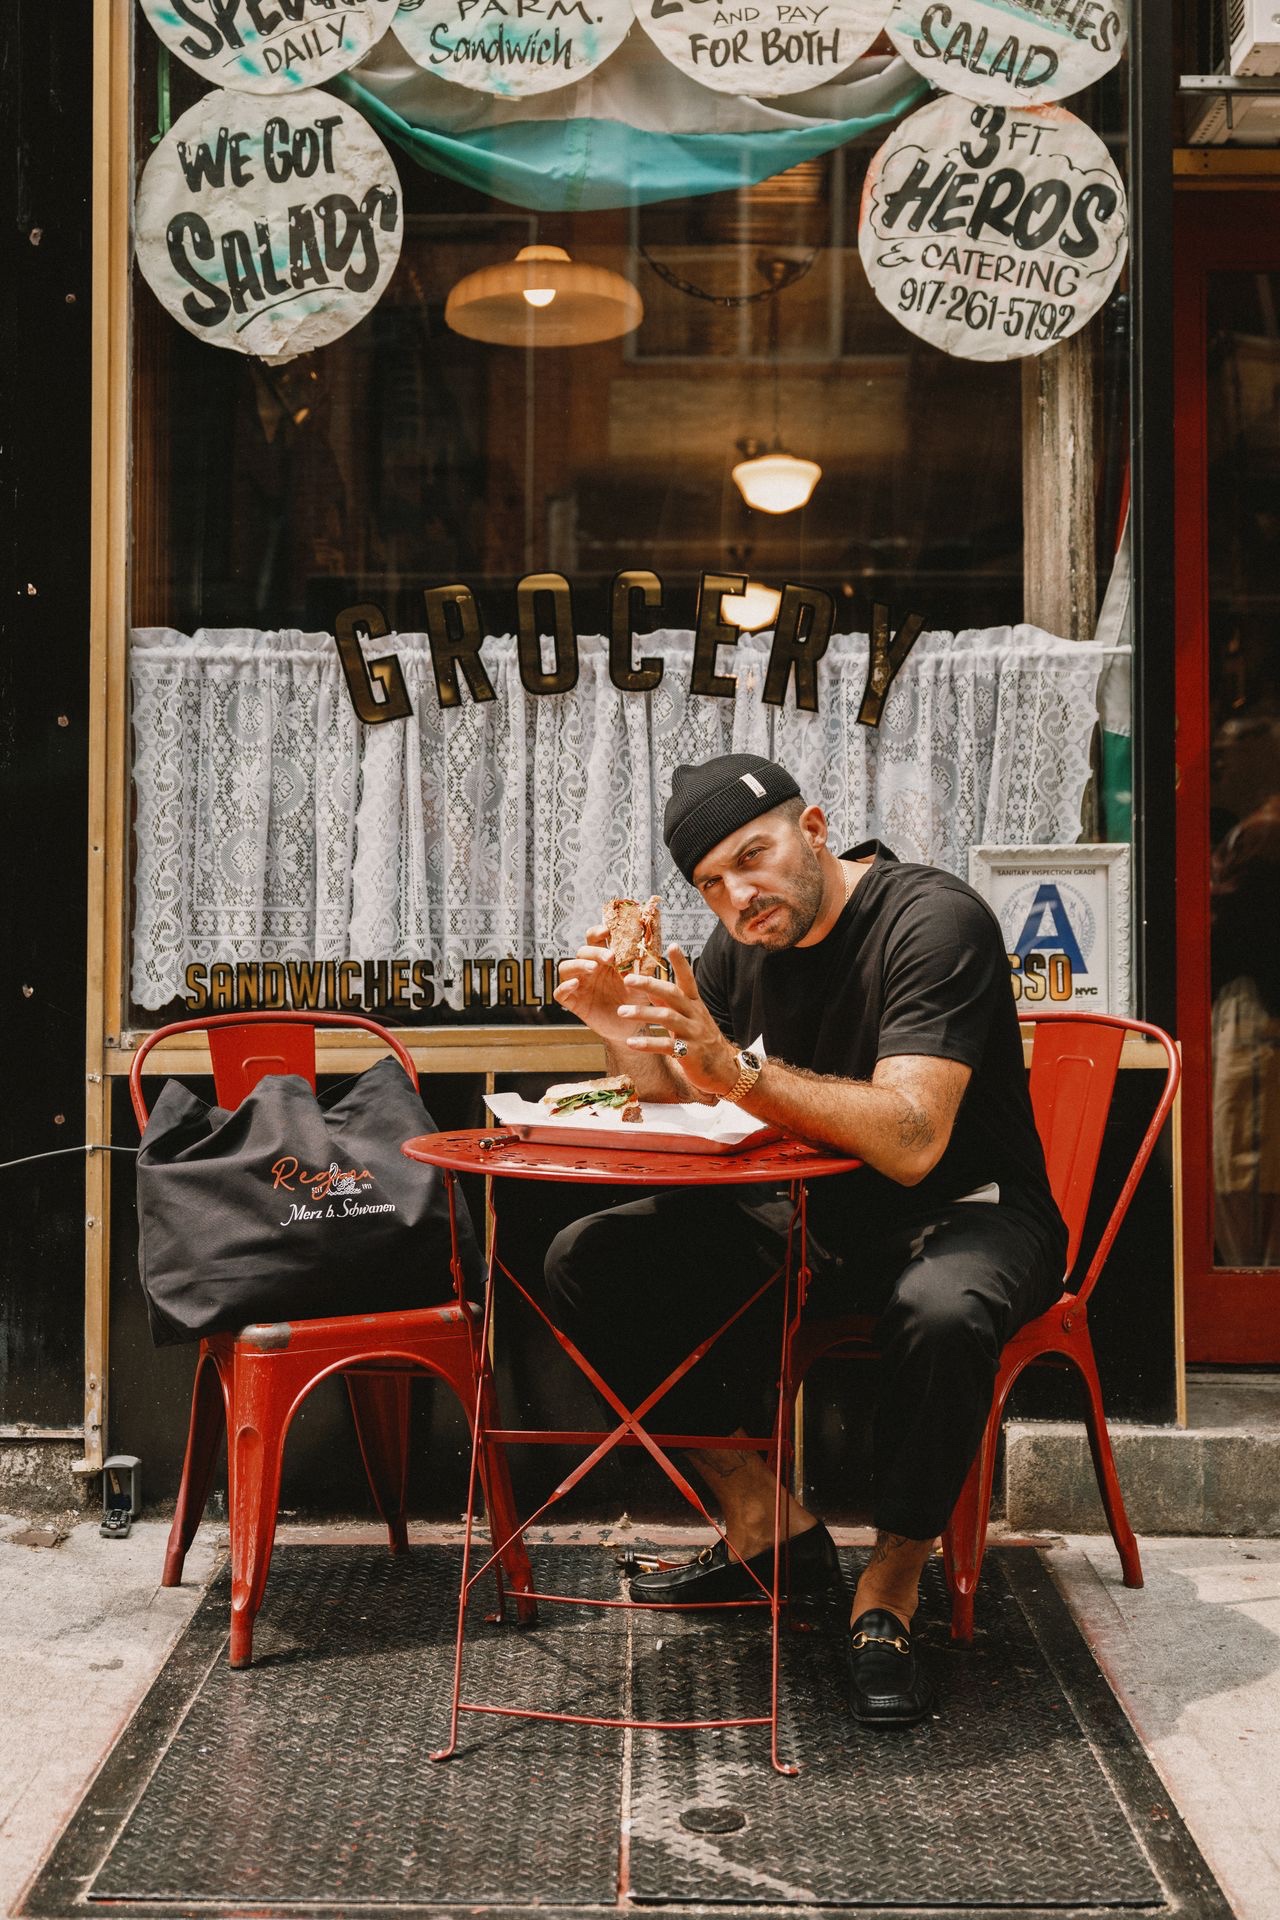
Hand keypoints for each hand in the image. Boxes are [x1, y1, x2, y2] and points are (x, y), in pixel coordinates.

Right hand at [552, 925, 632, 1041]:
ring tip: (592, 968)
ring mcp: (579, 985)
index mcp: (603, 959)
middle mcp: (589, 969)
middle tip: (610, 957)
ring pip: (565, 968)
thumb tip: (648, 951)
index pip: (594, 939)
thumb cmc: (635, 1000)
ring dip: (578, 965)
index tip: (607, 931)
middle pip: (582, 952)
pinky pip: (559, 993)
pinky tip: (575, 984)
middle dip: (594, 952)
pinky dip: (565, 987)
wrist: (631, 1026)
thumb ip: (643, 968)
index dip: (597, 932)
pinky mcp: (574, 1002)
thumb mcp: (642, 983)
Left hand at [617, 945, 738, 1099]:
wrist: (725, 1070)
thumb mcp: (689, 1019)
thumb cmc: (703, 1042)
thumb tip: (652, 989)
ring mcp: (694, 1034)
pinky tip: (631, 1042)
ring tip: (621, 1011)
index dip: (680, 963)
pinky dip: (648, 1043)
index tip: (672, 945)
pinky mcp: (690, 1054)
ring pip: (668, 1018)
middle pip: (673, 995)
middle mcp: (695, 1015)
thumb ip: (671, 1004)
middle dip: (650, 985)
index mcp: (695, 1005)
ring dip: (643, 1013)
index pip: (688, 979)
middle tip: (627, 979)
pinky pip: (667, 1046)